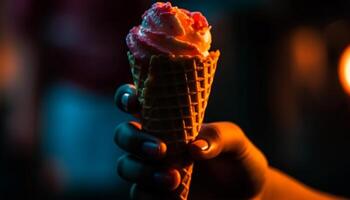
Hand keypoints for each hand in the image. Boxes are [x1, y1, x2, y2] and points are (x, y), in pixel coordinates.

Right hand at [114, 84, 267, 199]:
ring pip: (125, 166)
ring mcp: (153, 170)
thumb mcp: (238, 143)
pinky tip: (175, 198)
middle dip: (134, 139)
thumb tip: (194, 147)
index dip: (127, 96)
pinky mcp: (155, 195)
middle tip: (161, 150)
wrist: (248, 196)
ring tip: (174, 180)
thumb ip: (219, 136)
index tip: (135, 101)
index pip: (138, 102)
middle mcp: (156, 143)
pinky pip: (139, 194)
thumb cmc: (239, 161)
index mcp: (170, 121)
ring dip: (143, 171)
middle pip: (123, 134)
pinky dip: (151, 195)